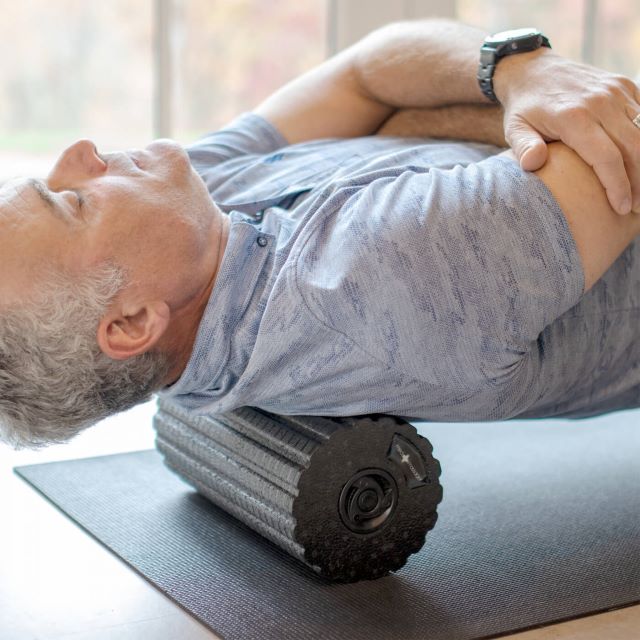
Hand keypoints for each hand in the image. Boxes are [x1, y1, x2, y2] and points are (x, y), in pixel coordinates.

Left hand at [495, 49, 639, 214]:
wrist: (532, 69)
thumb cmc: (523, 108)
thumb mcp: (514, 129)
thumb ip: (523, 147)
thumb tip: (533, 163)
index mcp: (574, 117)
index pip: (606, 157)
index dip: (617, 185)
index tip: (621, 208)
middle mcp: (600, 102)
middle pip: (633, 148)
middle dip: (638, 182)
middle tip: (636, 208)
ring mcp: (615, 92)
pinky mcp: (623, 86)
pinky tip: (639, 164)